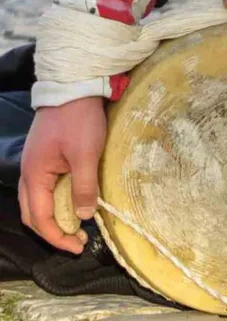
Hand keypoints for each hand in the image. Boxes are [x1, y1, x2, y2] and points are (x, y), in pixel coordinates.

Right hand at [19, 97, 106, 253]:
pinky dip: (59, 200)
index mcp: (35, 175)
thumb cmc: (79, 122)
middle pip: (34, 212)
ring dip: (56, 216)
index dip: (57, 236)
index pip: (39, 217)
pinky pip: (48, 187)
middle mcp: (30, 173)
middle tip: (78, 239)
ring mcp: (37, 164)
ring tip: (77, 225)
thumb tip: (83, 215)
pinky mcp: (47, 158)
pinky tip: (74, 202)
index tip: (77, 247)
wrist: (74, 89)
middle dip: (54, 230)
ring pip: (39, 200)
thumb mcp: (85, 156)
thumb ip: (84, 187)